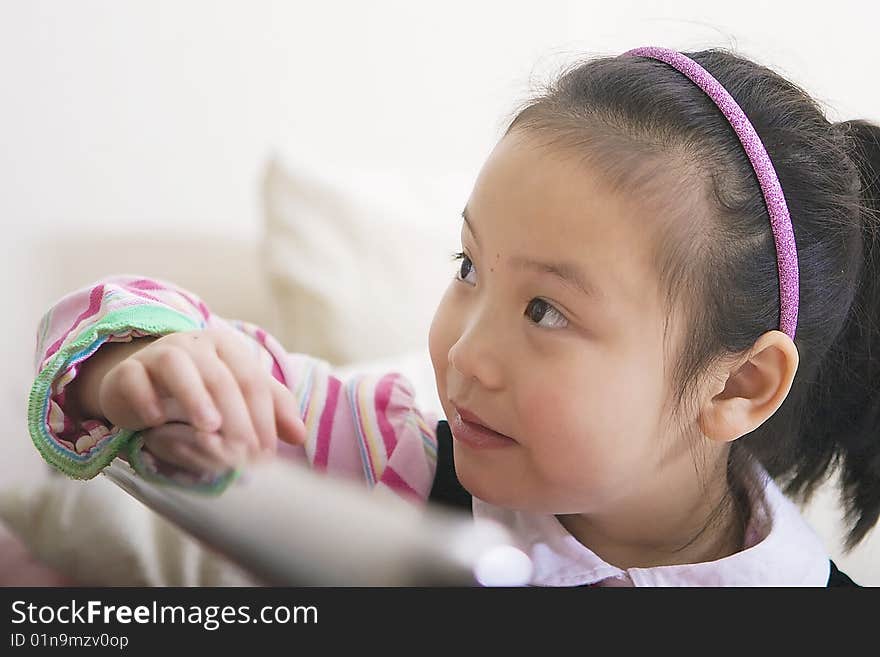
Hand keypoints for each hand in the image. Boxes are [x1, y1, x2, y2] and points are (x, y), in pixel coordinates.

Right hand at [97, 328, 305, 474]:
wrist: (142, 382)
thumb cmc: (200, 390)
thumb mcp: (237, 395)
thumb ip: (271, 408)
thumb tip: (299, 436)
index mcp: (227, 346)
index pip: (252, 380)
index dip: (263, 417)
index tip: (266, 453)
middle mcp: (194, 344)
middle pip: (221, 377)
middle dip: (236, 416)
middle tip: (243, 452)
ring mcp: (157, 353)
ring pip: (178, 367)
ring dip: (195, 397)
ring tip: (209, 427)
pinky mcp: (126, 371)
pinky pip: (134, 379)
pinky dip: (146, 398)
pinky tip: (156, 421)